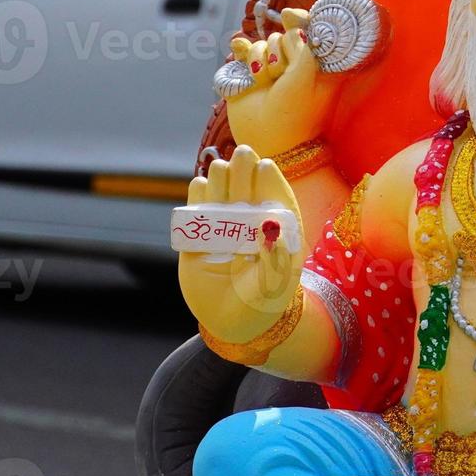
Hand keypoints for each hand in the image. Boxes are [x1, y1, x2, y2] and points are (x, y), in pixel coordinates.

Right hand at [177, 145, 305, 342]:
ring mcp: (224, 228)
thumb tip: (270, 229)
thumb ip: (275, 259)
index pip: (274, 196)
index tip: (265, 167)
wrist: (234, 322)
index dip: (269, 180)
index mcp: (277, 228)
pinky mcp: (199, 239)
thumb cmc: (264, 301)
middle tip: (243, 154)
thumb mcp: (275, 284)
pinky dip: (198, 197)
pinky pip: (197, 212)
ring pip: (221, 194)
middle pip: (247, 188)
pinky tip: (201, 184)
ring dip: (221, 178)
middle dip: (244, 170)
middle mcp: (250, 222)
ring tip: (222, 167)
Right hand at [224, 9, 338, 157]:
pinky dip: (241, 49)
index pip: (311, 31)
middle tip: (280, 76)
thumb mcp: (306, 78)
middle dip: (278, 53)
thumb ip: (303, 46)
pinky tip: (240, 53)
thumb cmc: (294, 114)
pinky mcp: (250, 76)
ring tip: (263, 84)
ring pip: (262, 44)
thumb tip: (292, 23)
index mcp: (317, 66)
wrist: (267, 142)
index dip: (300, 20)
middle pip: (282, 36)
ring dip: (259, 60)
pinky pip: (244, 50)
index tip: (291, 18)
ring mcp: (272, 70)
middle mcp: (295, 65)